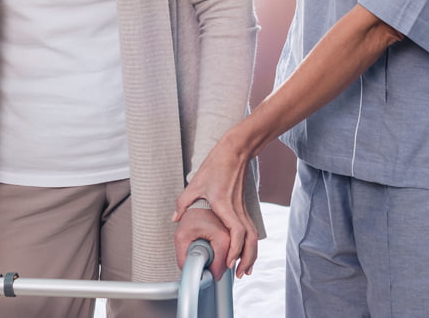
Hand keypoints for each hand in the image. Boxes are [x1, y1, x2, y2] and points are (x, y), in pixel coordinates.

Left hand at [173, 138, 258, 277]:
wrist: (234, 153)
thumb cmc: (216, 166)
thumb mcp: (194, 184)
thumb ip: (183, 203)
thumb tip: (175, 218)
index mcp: (225, 206)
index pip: (236, 233)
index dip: (234, 250)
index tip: (228, 263)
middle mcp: (237, 210)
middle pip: (249, 240)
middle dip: (246, 259)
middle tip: (239, 275)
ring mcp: (243, 210)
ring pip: (253, 237)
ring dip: (251, 255)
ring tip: (245, 270)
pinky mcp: (244, 209)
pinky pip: (251, 231)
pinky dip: (250, 245)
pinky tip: (246, 253)